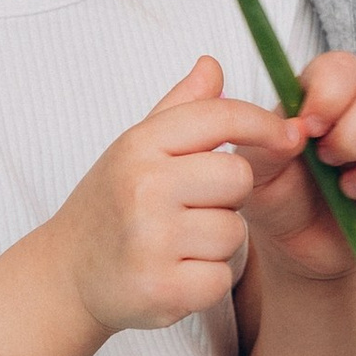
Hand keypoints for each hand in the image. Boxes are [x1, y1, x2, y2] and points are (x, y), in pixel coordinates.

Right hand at [46, 58, 295, 335]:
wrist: (67, 274)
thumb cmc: (110, 205)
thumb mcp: (135, 148)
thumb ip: (180, 107)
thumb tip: (213, 65)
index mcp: (140, 145)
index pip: (221, 117)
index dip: (265, 124)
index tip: (288, 136)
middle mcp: (144, 188)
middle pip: (239, 176)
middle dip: (228, 195)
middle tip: (192, 207)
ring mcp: (152, 241)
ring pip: (235, 232)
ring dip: (217, 242)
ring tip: (176, 243)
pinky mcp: (162, 290)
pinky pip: (221, 278)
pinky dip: (205, 281)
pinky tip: (174, 274)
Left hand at [242, 47, 355, 280]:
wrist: (299, 247)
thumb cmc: (277, 198)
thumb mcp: (255, 174)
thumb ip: (263, 147)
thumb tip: (295, 130)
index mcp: (322, 97)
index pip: (341, 68)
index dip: (330, 95)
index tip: (310, 129)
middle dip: (354, 140)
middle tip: (329, 166)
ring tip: (351, 192)